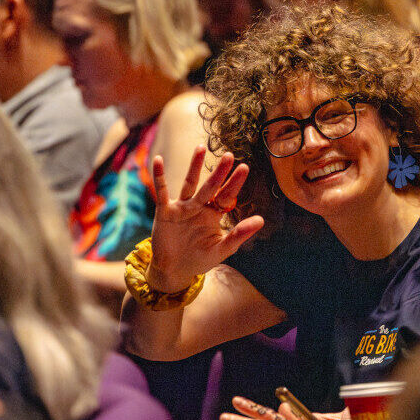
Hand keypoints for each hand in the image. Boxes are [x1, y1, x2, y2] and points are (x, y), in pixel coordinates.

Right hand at [146, 147, 262, 292]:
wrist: (174, 271)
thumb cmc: (199, 260)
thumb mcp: (222, 249)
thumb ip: (239, 234)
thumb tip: (261, 220)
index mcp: (214, 215)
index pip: (226, 196)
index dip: (234, 183)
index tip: (244, 168)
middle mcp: (199, 207)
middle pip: (210, 186)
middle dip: (219, 172)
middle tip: (229, 155)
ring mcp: (181, 207)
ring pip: (189, 184)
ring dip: (194, 166)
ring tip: (200, 147)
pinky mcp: (165, 211)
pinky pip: (161, 191)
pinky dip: (159, 176)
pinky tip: (158, 160)